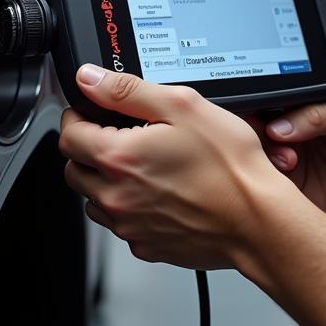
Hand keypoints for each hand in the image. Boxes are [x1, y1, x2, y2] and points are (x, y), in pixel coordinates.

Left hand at [60, 66, 281, 269]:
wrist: (258, 220)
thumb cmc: (230, 167)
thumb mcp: (182, 106)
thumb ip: (127, 91)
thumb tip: (90, 80)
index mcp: (117, 157)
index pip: (68, 134)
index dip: (79, 116)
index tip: (94, 112)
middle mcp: (115, 195)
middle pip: (74, 168)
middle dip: (88, 148)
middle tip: (120, 136)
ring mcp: (129, 225)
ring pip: (94, 199)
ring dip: (105, 180)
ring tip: (143, 165)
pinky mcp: (146, 245)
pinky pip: (121, 224)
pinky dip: (130, 208)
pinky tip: (159, 193)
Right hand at [248, 97, 325, 233]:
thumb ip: (324, 112)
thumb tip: (282, 123)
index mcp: (301, 104)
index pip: (270, 95)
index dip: (263, 100)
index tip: (268, 112)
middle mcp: (286, 129)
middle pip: (253, 121)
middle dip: (257, 127)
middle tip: (273, 134)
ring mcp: (282, 158)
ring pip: (253, 151)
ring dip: (263, 153)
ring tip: (289, 159)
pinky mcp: (282, 188)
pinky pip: (262, 181)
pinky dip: (266, 178)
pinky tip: (287, 175)